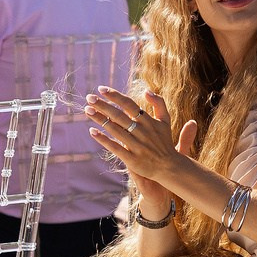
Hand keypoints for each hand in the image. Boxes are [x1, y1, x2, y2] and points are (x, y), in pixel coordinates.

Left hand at [87, 87, 196, 205]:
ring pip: (115, 129)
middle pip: (119, 115)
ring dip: (100, 119)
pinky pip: (115, 147)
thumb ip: (159, 103)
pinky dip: (103, 139)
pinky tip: (92, 131)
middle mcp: (142, 132)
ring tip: (87, 110)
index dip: (114, 96)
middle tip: (89, 97)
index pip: (129, 104)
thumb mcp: (165, 120)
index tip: (101, 89)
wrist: (169, 167)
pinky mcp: (132, 159)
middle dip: (103, 105)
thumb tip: (146, 91)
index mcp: (148, 121)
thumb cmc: (164, 142)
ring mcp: (136, 146)